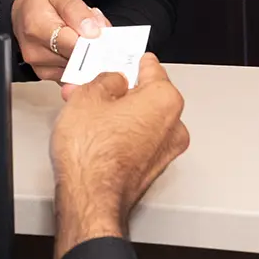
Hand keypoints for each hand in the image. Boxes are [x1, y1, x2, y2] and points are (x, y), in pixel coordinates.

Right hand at [12, 0, 110, 79]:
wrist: (26, 8)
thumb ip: (78, 11)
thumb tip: (92, 31)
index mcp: (36, 27)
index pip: (72, 44)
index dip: (92, 40)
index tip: (101, 33)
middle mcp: (34, 50)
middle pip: (77, 58)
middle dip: (91, 45)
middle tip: (92, 27)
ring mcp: (39, 64)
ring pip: (77, 68)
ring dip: (87, 53)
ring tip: (81, 33)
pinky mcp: (46, 73)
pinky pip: (72, 74)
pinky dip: (80, 62)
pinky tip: (76, 46)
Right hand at [50, 54, 189, 258]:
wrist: (89, 200)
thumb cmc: (92, 154)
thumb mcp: (88, 95)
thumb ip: (107, 79)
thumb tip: (114, 80)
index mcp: (165, 99)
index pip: (150, 67)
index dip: (128, 60)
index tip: (117, 59)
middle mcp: (173, 125)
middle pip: (145, 95)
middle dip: (117, 90)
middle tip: (91, 88)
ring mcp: (164, 151)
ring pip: (139, 119)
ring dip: (115, 112)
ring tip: (85, 112)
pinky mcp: (151, 169)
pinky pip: (136, 140)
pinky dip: (119, 134)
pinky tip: (95, 134)